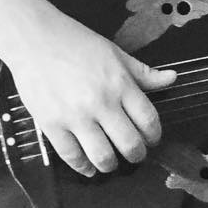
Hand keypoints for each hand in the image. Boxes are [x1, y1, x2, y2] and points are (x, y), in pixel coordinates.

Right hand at [7, 11, 175, 176]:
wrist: (35, 39)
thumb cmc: (76, 43)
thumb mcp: (116, 53)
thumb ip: (143, 72)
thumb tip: (172, 78)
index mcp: (120, 84)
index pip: (148, 120)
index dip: (154, 135)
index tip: (152, 139)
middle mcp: (101, 103)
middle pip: (129, 143)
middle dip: (137, 155)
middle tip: (135, 154)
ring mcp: (76, 116)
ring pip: (102, 156)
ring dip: (111, 165)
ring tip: (111, 162)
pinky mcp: (51, 125)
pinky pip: (71, 156)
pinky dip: (83, 167)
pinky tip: (88, 167)